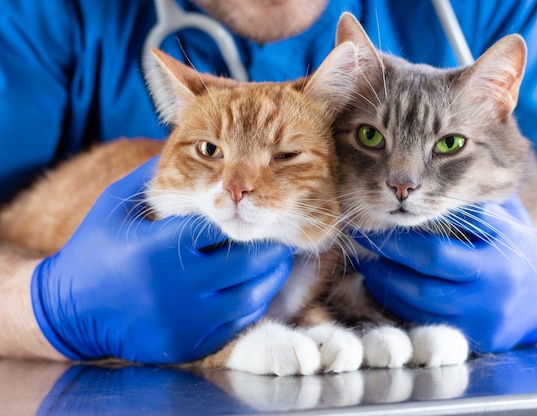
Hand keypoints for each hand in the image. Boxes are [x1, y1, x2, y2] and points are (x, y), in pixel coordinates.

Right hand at [31, 158, 293, 363]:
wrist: (69, 312)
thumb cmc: (93, 250)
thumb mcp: (114, 205)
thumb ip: (152, 175)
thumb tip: (189, 148)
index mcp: (158, 248)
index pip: (220, 227)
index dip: (244, 217)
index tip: (258, 208)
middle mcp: (177, 288)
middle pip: (246, 264)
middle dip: (270, 247)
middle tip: (281, 235)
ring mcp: (186, 320)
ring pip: (250, 297)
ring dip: (269, 277)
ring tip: (276, 259)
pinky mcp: (189, 344)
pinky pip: (236, 323)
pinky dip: (252, 303)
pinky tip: (255, 287)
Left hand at [352, 196, 536, 352]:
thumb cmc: (517, 248)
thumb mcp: (505, 218)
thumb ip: (473, 205)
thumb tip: (426, 190)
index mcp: (497, 259)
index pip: (436, 253)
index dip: (398, 242)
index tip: (372, 228)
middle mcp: (490, 295)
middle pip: (423, 283)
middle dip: (387, 263)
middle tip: (362, 244)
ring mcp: (482, 322)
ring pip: (420, 307)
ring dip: (387, 286)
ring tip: (368, 266)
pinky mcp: (476, 340)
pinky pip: (429, 323)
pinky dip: (403, 305)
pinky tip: (388, 286)